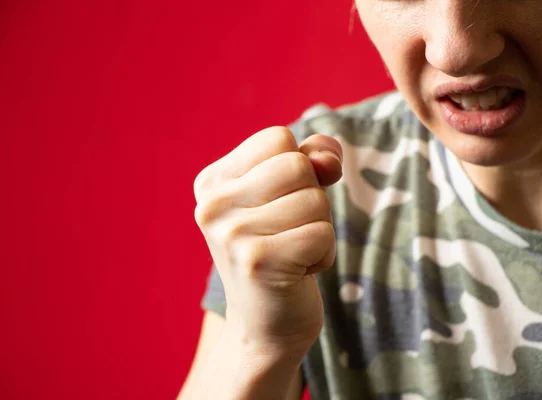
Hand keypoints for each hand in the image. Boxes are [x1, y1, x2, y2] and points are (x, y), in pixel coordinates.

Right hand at [194, 126, 342, 357]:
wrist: (266, 325)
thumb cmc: (281, 251)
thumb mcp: (292, 195)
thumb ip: (312, 160)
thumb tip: (328, 158)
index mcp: (213, 182)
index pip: (278, 138)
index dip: (298, 168)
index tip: (279, 206)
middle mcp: (212, 205)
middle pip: (299, 165)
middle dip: (311, 200)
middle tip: (287, 233)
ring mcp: (231, 234)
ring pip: (315, 200)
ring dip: (319, 229)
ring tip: (291, 254)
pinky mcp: (258, 262)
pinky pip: (322, 234)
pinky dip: (323, 254)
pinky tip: (298, 273)